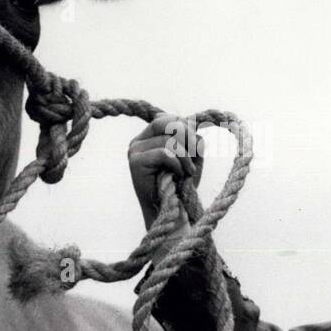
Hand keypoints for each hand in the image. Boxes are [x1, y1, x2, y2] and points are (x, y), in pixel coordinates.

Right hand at [127, 113, 204, 227]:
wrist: (171, 212)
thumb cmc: (181, 184)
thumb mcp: (191, 155)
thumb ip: (191, 136)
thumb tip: (191, 121)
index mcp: (149, 137)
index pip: (167, 118)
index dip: (186, 127)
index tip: (196, 146)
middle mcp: (138, 141)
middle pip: (166, 123)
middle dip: (187, 136)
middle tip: (196, 154)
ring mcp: (134, 151)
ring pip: (168, 139)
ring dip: (185, 156)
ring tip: (188, 171)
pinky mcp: (135, 162)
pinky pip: (164, 152)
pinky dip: (177, 164)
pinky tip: (179, 175)